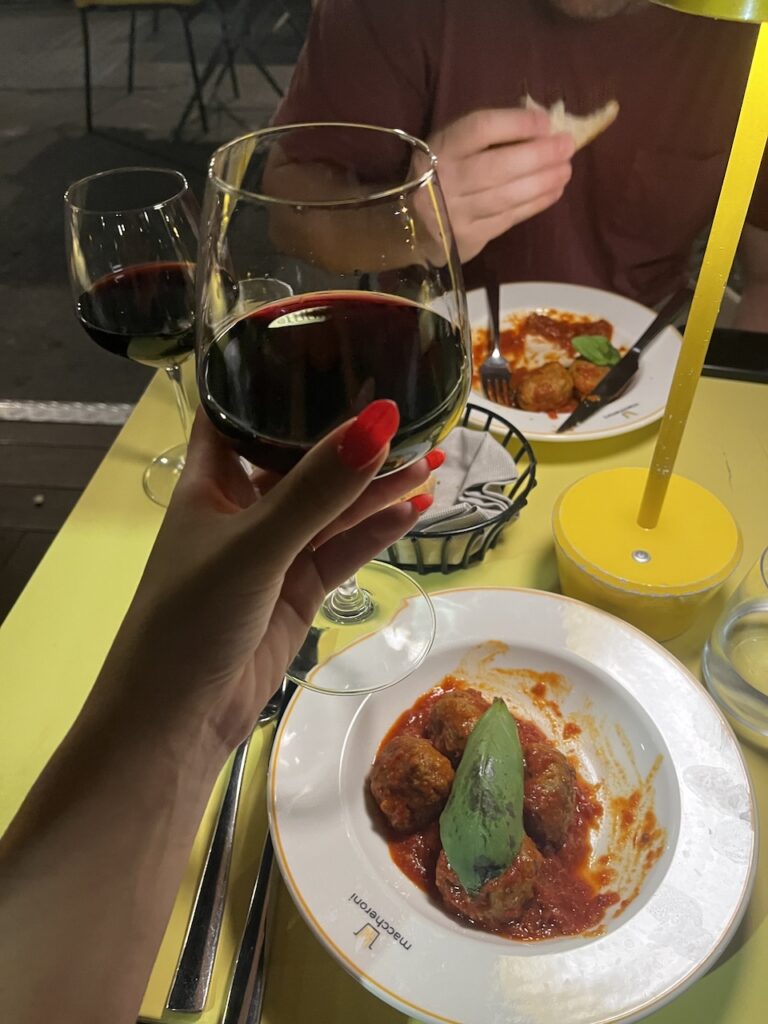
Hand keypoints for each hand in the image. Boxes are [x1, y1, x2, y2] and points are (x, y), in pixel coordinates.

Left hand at [97, 402, 433, 754]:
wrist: (177, 720)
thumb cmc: (192, 617)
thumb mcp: (255, 544)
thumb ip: (318, 489)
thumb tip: (380, 420)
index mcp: (210, 479)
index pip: (240, 409)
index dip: (276, 377)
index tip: (329, 345)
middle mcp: (243, 506)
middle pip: (303, 458)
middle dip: (352, 438)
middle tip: (413, 412)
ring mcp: (273, 550)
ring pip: (333, 507)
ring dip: (377, 486)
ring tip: (433, 458)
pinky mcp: (297, 591)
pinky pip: (343, 550)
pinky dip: (377, 530)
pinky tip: (415, 509)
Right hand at [428, 108, 574, 262]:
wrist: (413, 223)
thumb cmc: (444, 173)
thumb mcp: (455, 145)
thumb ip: (491, 134)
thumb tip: (542, 125)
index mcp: (441, 147)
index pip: (481, 129)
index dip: (517, 124)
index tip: (546, 123)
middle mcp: (444, 181)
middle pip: (498, 166)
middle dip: (539, 155)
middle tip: (567, 147)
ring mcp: (454, 213)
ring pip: (506, 196)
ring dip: (543, 182)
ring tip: (566, 170)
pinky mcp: (467, 237)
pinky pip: (507, 219)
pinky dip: (535, 204)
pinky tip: (553, 191)